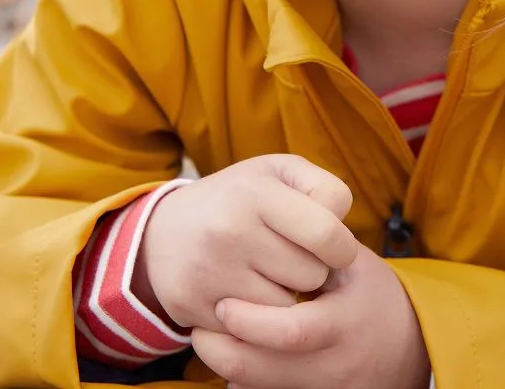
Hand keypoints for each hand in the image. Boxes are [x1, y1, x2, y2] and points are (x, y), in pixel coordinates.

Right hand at [134, 154, 358, 331]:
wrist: (162, 230)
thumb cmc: (239, 198)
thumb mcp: (278, 172)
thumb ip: (323, 188)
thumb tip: (341, 226)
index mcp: (256, 192)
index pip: (326, 234)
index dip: (341, 246)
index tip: (333, 247)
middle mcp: (230, 230)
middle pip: (310, 276)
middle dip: (310, 270)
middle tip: (289, 256)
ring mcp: (209, 271)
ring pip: (286, 309)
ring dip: (285, 296)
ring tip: (266, 272)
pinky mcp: (192, 306)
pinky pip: (253, 331)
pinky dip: (256, 318)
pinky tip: (243, 292)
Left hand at [193, 242, 431, 388]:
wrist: (410, 347)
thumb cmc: (374, 294)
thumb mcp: (354, 266)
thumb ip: (315, 251)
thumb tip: (265, 234)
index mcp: (344, 324)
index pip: (291, 331)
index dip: (251, 320)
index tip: (223, 303)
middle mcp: (332, 366)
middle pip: (263, 371)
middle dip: (222, 350)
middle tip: (199, 326)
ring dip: (227, 367)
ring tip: (206, 340)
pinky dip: (245, 382)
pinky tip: (234, 357)